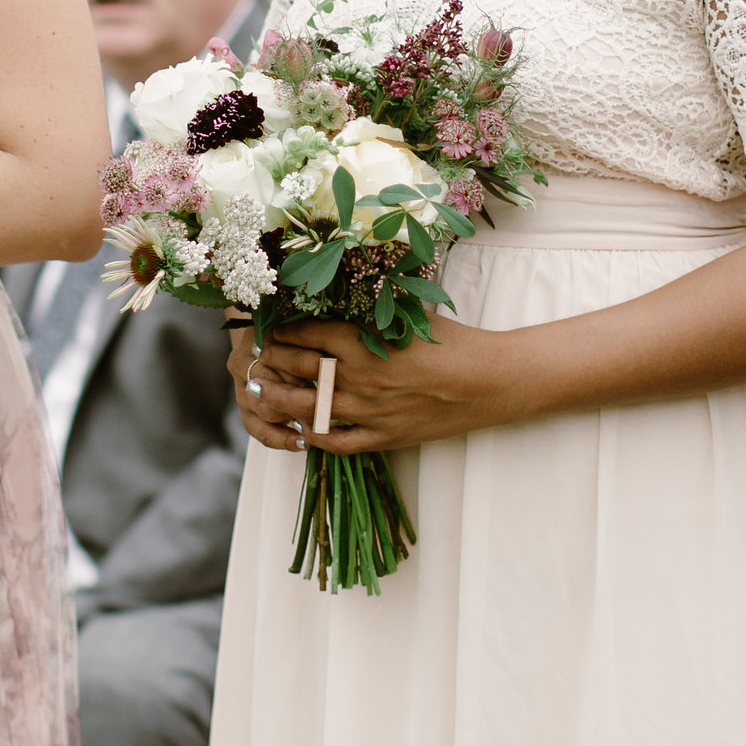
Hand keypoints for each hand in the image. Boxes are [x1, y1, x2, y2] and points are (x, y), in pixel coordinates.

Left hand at [230, 316, 508, 455]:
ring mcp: (369, 411)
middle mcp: (359, 377)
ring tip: (263, 394)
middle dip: (272, 361)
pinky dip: (314, 438)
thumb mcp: (409, 317)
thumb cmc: (454, 342)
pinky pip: (337, 442)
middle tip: (256, 357)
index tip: (268, 328)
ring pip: (308, 409)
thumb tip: (341, 302)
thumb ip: (372, 314)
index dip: (281, 331)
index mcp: (364, 342)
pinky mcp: (384, 437)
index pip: (306, 334)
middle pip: (299, 369)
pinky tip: (302, 431)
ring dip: (279, 401)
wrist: (489, 381)